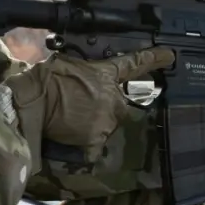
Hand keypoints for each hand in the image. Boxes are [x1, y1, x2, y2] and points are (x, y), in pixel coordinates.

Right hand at [0, 48, 175, 173]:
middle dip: (104, 108)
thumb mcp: (68, 64)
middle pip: (119, 106)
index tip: (170, 56)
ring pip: (105, 127)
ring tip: (67, 121)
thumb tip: (81, 78)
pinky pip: (93, 148)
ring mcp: (107, 121)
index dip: (154, 59)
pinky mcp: (97, 140)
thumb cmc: (47, 79)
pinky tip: (68, 137)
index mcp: (105, 74)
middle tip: (80, 108)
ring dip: (91, 126)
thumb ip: (84, 73)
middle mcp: (113, 98)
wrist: (34, 101)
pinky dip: (84, 146)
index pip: (135, 64)